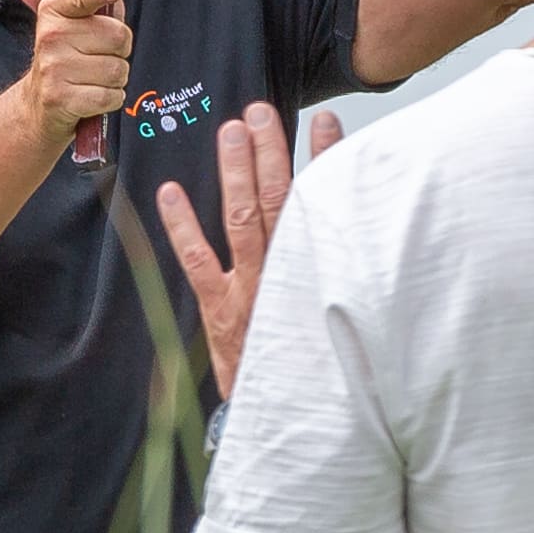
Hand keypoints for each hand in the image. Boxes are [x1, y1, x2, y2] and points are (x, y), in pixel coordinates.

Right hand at [15, 0, 133, 156]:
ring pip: (118, 70)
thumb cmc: (66, 60)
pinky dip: (111, 100)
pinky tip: (93, 96)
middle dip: (121, 52)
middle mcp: (51, 35)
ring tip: (95, 79)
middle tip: (101, 58)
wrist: (36, 103)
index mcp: (54, 11)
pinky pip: (110, 96)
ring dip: (116, 80)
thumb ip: (102, 8)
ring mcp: (53, 67)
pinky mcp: (59, 97)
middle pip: (118, 37)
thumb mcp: (78, 27)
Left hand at [151, 101, 337, 395]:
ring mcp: (248, 290)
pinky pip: (197, 261)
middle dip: (272, 153)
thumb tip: (364, 225)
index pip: (323, 205)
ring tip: (231, 130)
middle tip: (262, 112)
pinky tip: (169, 191)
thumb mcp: (346, 322)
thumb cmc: (322, 368)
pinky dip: (182, 226)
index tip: (328, 122)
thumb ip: (348, 277)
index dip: (326, 161)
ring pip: (242, 220)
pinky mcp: (219, 310)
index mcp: (318, 273)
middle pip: (279, 201)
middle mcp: (284, 275)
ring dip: (236, 173)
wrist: (290, 420)